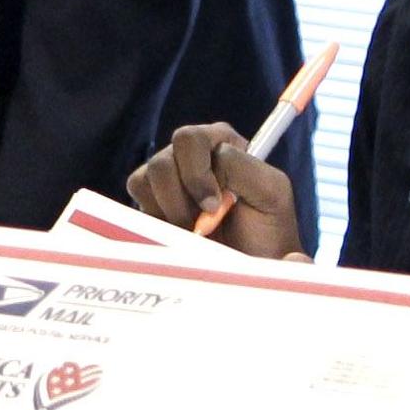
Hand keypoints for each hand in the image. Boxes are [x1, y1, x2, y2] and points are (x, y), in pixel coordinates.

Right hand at [127, 122, 305, 259]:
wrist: (248, 270)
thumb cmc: (267, 232)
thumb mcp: (271, 193)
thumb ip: (245, 168)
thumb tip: (218, 159)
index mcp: (223, 143)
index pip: (192, 140)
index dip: (199, 175)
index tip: (216, 206)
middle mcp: (194, 152)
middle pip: (165, 155)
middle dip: (182, 192)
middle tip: (201, 220)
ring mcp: (170, 174)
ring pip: (149, 175)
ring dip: (172, 208)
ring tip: (194, 228)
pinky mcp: (151, 197)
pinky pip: (138, 191)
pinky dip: (155, 215)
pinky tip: (178, 230)